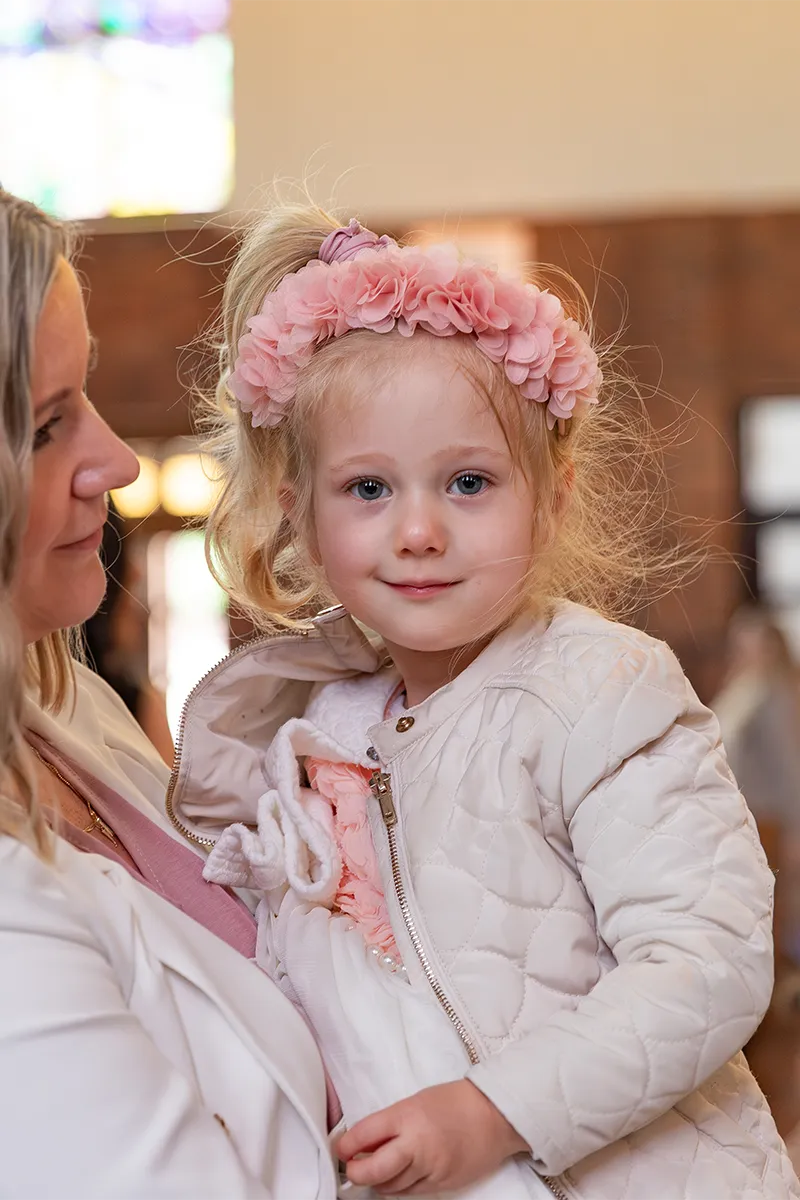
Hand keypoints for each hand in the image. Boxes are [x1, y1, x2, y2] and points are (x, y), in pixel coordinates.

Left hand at [335, 1079, 527, 1195]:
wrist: (494, 1115)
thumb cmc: (454, 1102)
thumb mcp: (416, 1102)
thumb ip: (391, 1123)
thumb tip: (365, 1142)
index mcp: (407, 1116)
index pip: (365, 1134)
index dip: (347, 1146)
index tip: (341, 1150)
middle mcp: (416, 1144)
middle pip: (375, 1170)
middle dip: (357, 1173)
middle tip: (352, 1169)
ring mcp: (430, 1167)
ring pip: (392, 1187)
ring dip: (379, 1182)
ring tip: (376, 1172)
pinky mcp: (442, 1183)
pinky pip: (412, 1192)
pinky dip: (401, 1187)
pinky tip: (399, 1177)